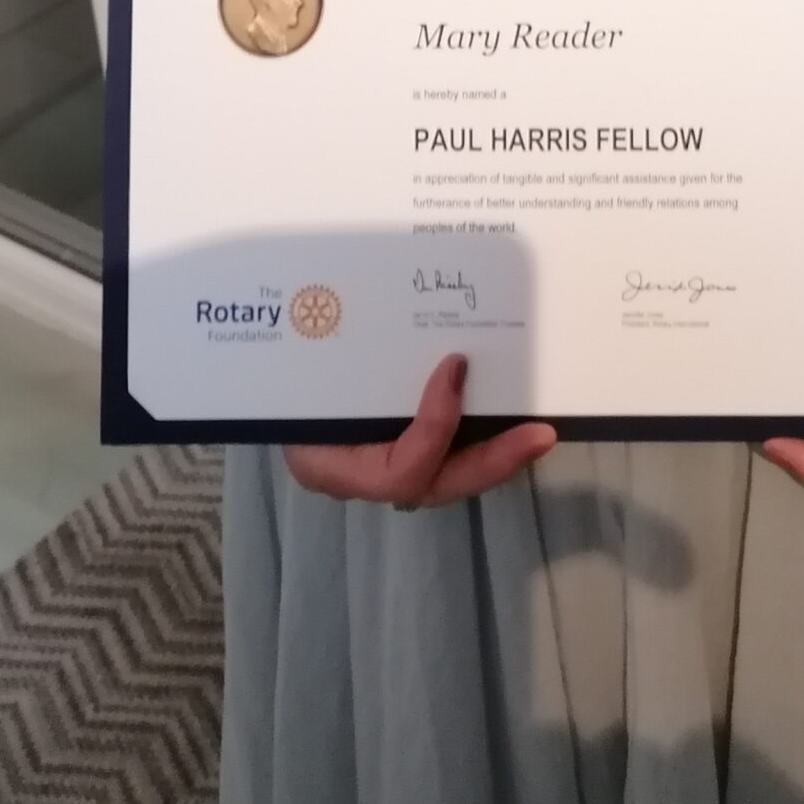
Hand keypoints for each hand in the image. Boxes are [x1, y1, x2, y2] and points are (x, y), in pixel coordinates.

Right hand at [283, 354, 555, 506]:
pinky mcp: (396, 442)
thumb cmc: (276, 378)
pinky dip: (477, 433)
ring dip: (495, 450)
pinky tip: (510, 409)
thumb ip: (331, 355)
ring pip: (447, 473)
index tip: (455, 368)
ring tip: (539, 428)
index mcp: (330, 464)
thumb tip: (360, 320)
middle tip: (541, 434)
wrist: (262, 383)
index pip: (397, 473)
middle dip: (493, 462)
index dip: (435, 428)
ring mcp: (380, 463)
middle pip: (437, 483)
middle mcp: (360, 477)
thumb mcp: (292, 376)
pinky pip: (443, 449)